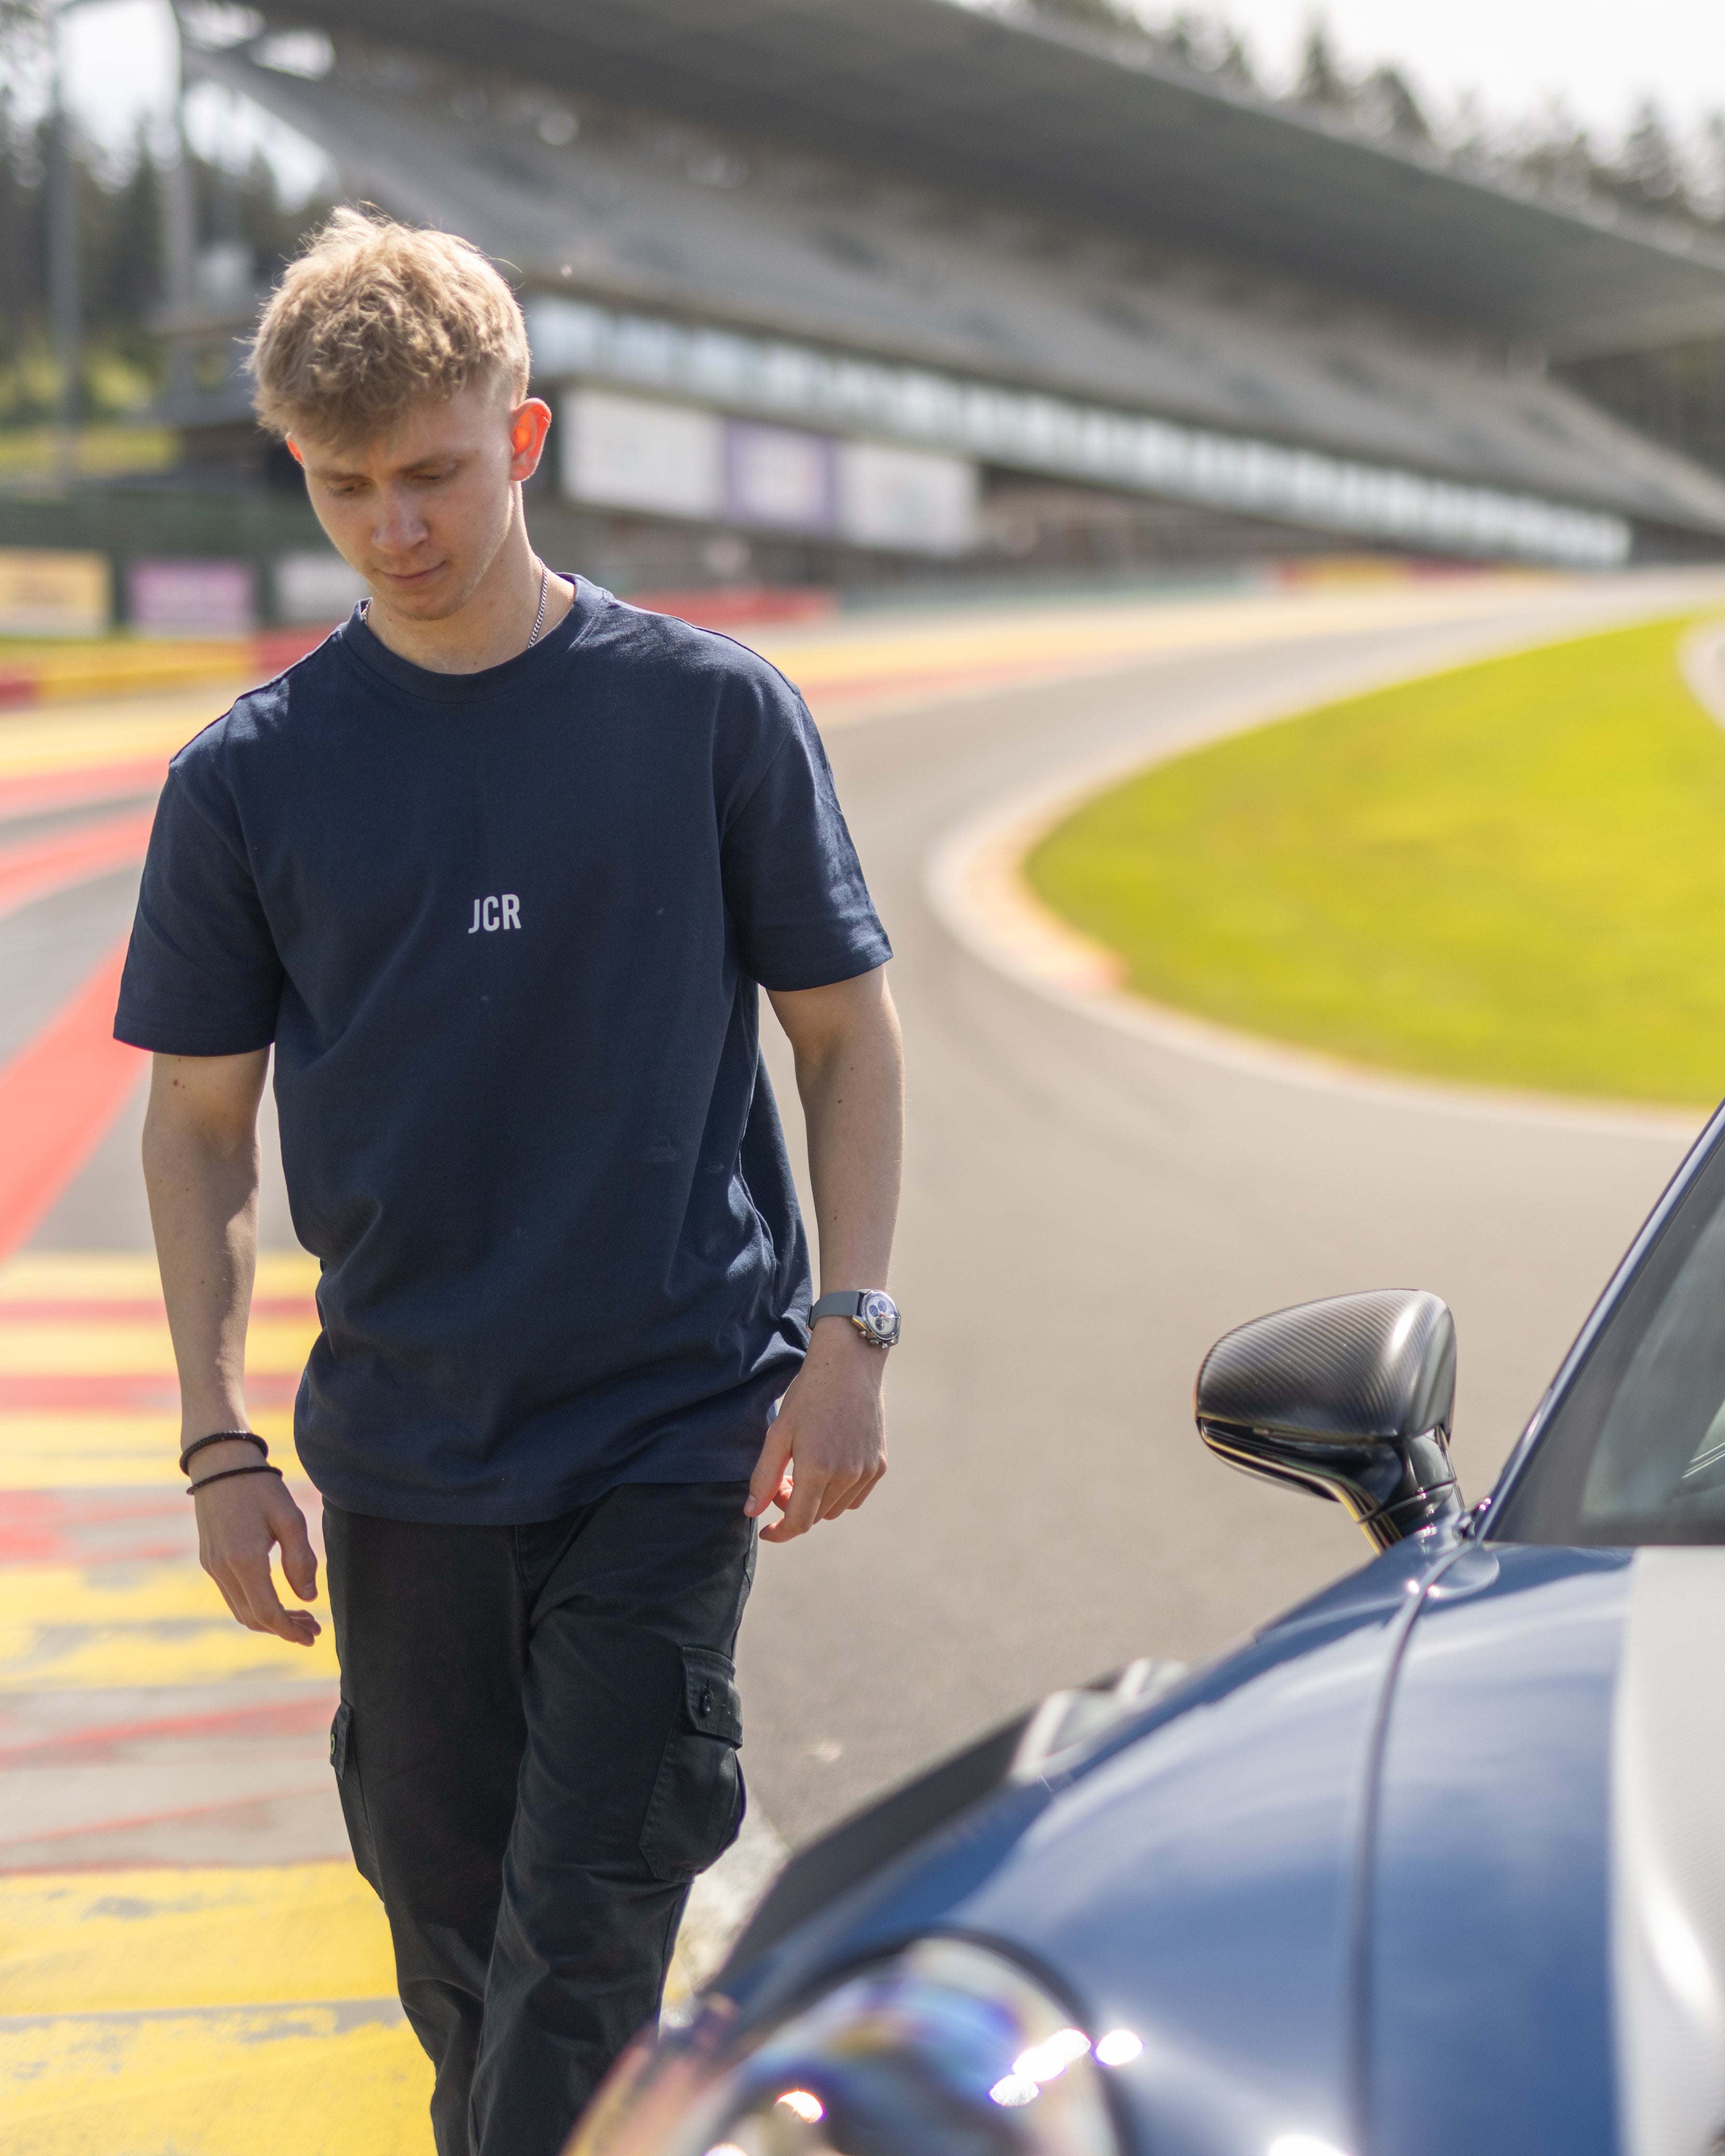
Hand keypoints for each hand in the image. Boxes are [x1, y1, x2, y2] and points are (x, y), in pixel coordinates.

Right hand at [192, 1441, 321, 1644]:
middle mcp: (222, 1569)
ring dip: (269, 1619)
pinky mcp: (209, 1560)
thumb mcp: (290, 1518)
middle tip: (313, 1628)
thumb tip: (308, 1598)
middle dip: (283, 1629)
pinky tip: (277, 1597)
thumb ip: (300, 1560)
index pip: (267, 1612)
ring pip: (240, 1610)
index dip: (290, 1630)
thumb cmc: (260, 1487)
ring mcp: (212, 1566)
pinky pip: (233, 1595)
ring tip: (301, 1615)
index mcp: (244, 1560)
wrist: (220, 1464)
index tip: (313, 1636)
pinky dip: (255, 1605)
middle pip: (253, 1618)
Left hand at [747, 1323, 886, 1542]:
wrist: (849, 1365)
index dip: (780, 1532)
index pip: (799, 1523)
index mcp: (817, 1469)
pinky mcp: (879, 1464)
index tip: (765, 1529)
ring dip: (816, 1502)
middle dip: (793, 1508)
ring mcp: (866, 1471)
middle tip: (782, 1481)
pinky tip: (828, 1468)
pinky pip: (855, 1497)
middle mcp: (846, 1475)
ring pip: (836, 1509)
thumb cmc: (809, 1395)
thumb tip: (752, 1511)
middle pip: (816, 1517)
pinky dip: (838, 1494)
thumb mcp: (778, 1433)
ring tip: (804, 1471)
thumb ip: (764, 1477)